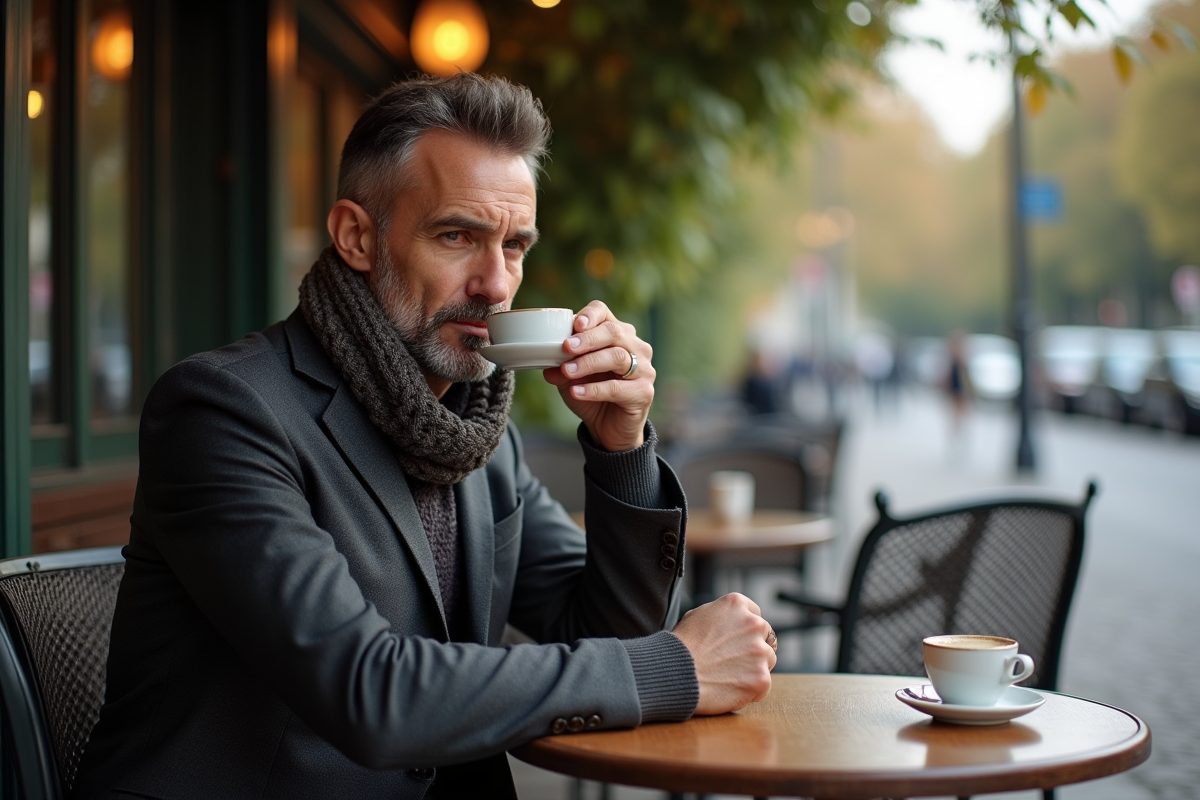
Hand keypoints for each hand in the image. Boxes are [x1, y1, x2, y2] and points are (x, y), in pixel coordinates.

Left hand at [542, 300, 654, 451]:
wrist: (609, 429)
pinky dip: (594, 389)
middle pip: (614, 332)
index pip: (605, 313)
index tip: (575, 324)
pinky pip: (617, 387)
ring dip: (589, 363)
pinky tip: (576, 392)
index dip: (591, 315)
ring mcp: (643, 369)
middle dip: (588, 339)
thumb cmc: (592, 394)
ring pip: (618, 357)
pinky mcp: (643, 393)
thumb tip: (547, 364)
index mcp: (617, 334)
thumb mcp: (571, 378)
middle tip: (566, 347)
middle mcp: (635, 347)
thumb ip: (561, 367)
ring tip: (567, 371)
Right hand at [671, 593, 776, 715]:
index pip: (755, 616)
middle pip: (766, 637)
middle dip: (753, 648)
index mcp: (737, 604)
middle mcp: (753, 624)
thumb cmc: (680, 646)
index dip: (745, 632)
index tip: (735, 642)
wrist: (674, 673)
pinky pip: (764, 685)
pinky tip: (730, 689)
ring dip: (754, 668)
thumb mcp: (698, 615)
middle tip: (732, 661)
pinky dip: (750, 690)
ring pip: (768, 660)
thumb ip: (723, 616)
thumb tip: (732, 623)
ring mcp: (759, 651)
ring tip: (728, 676)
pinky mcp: (761, 678)